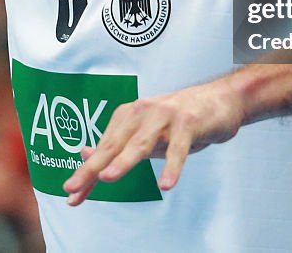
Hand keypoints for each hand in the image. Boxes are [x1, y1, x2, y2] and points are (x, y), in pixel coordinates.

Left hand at [62, 77, 245, 205]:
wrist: (220, 99)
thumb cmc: (179, 120)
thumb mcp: (145, 132)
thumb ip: (119, 145)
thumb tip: (84, 154)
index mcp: (128, 115)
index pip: (103, 148)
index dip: (86, 171)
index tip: (71, 193)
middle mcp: (142, 112)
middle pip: (114, 144)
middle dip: (93, 166)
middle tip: (73, 185)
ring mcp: (165, 116)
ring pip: (141, 143)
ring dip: (123, 161)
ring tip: (108, 178)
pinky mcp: (188, 123)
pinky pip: (178, 148)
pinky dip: (172, 167)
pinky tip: (165, 185)